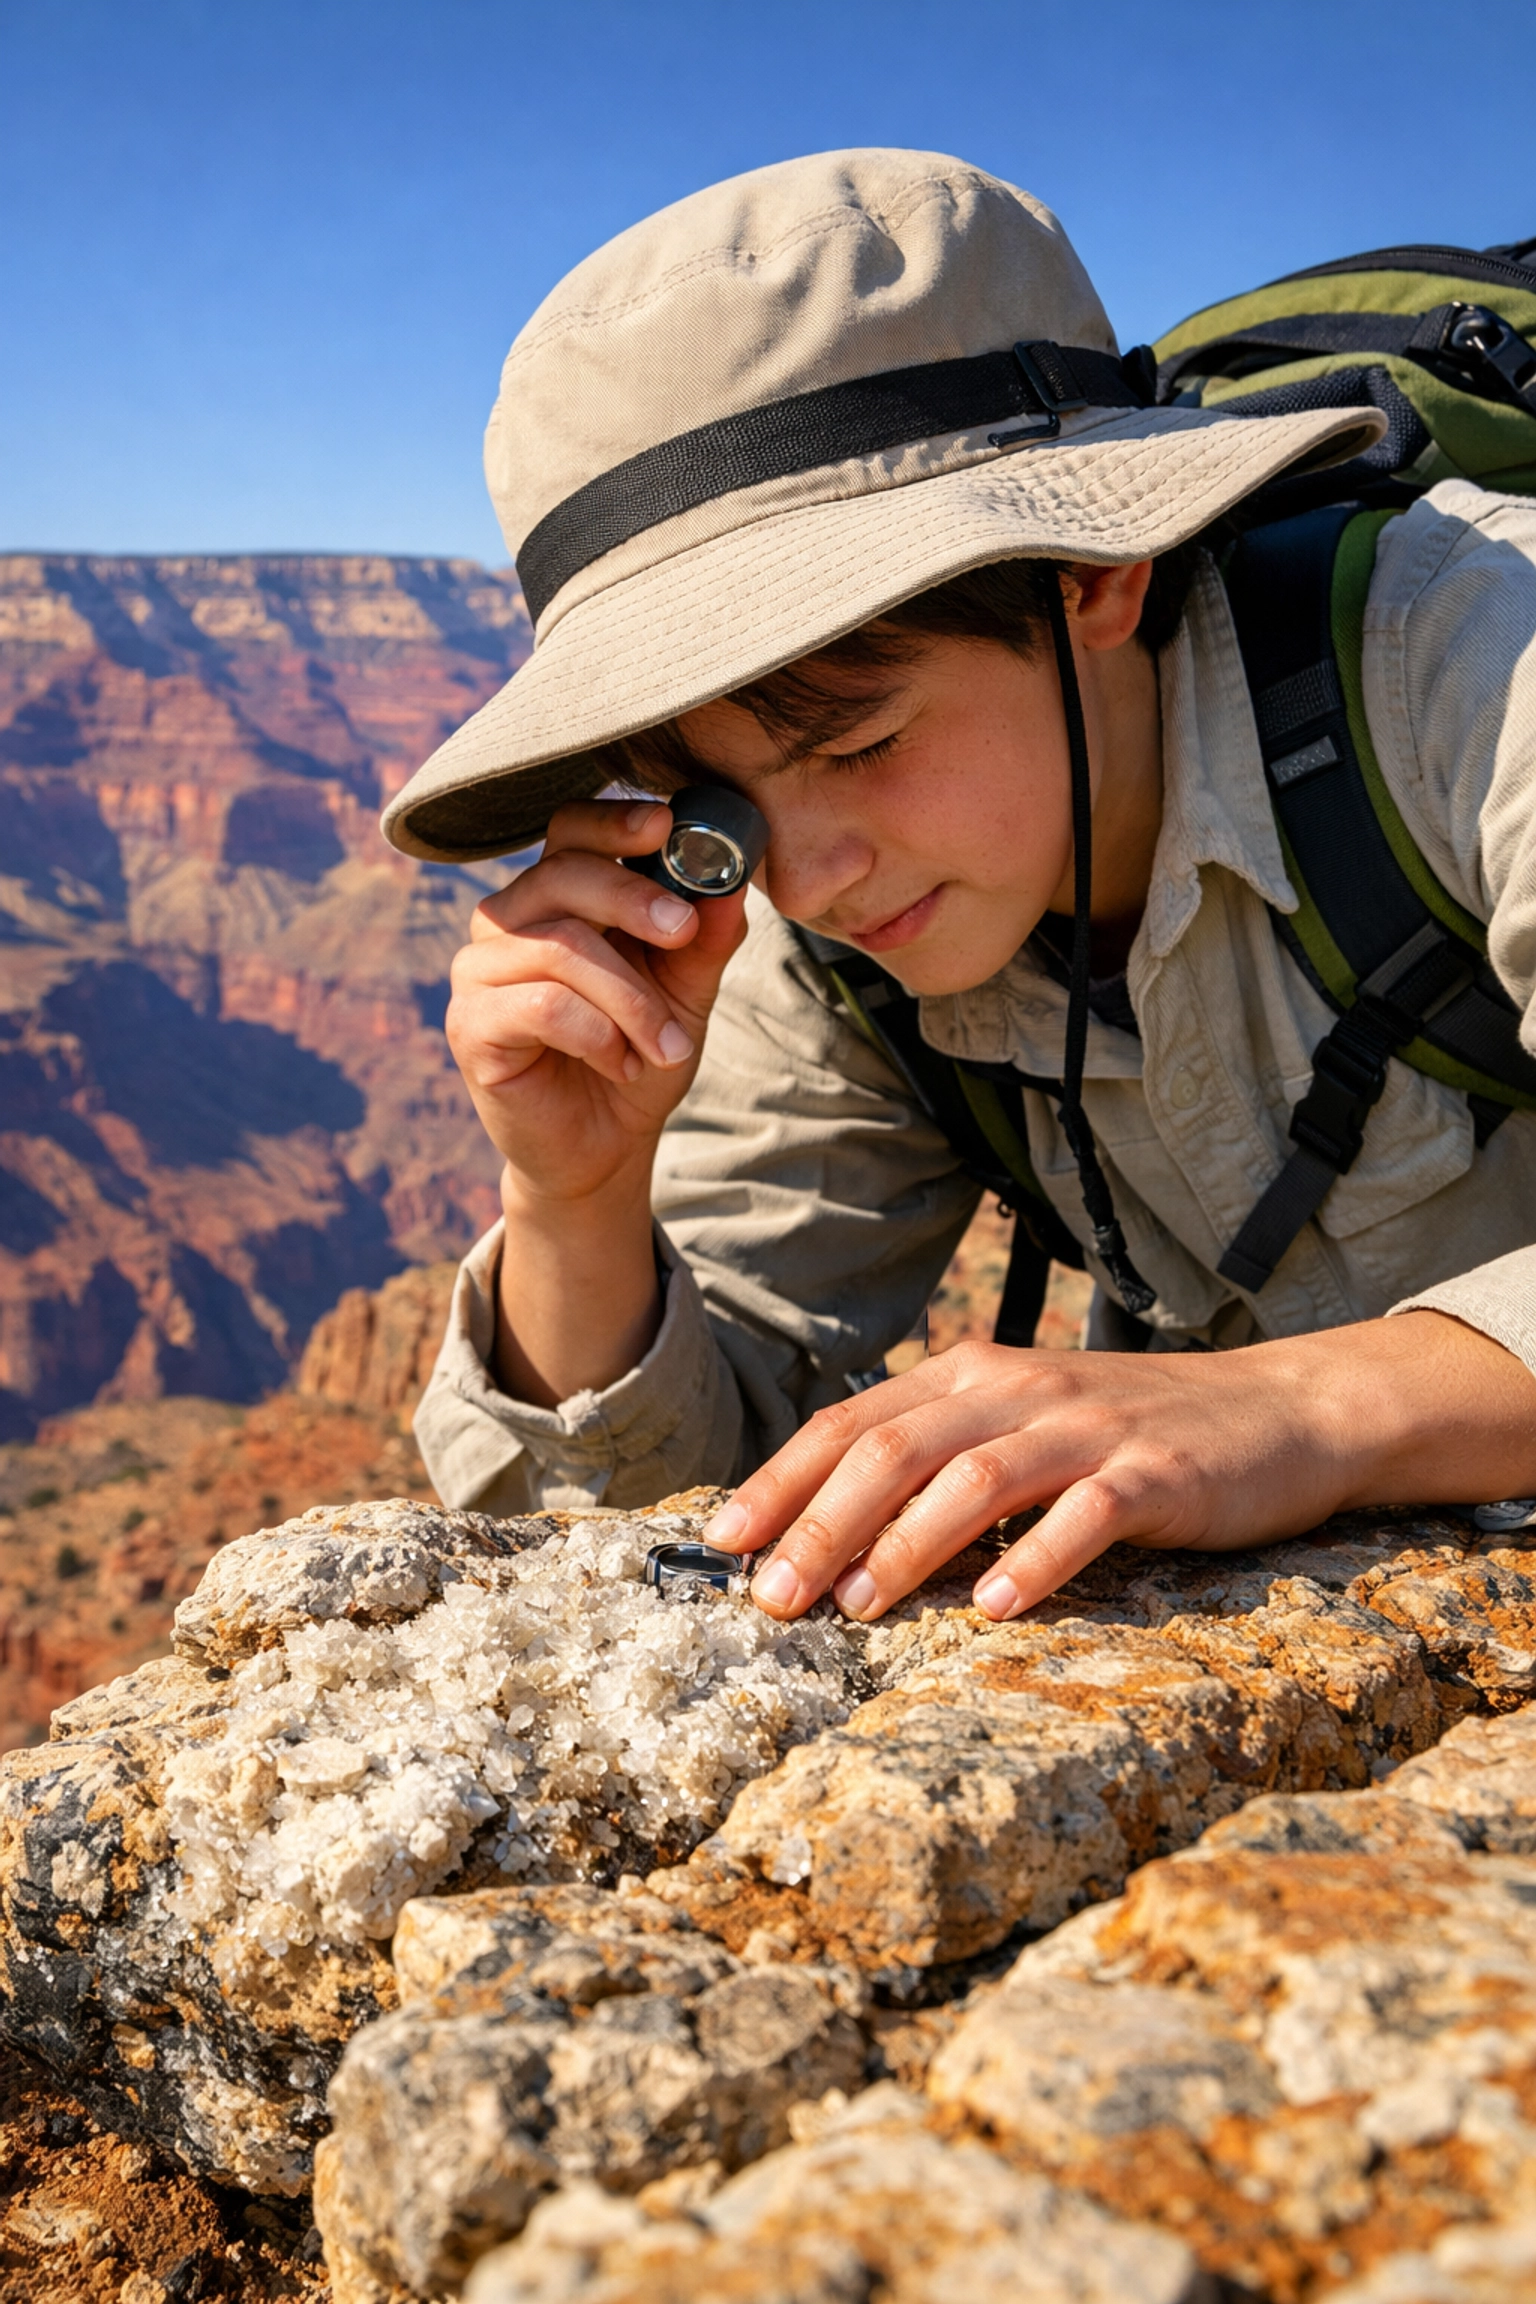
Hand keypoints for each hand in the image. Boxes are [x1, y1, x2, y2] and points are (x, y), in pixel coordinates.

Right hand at [446, 799, 748, 1204]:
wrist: (604, 1146)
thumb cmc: (637, 1056)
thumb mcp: (685, 993)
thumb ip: (703, 940)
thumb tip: (729, 886)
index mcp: (555, 897)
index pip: (569, 831)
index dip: (613, 821)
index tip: (666, 825)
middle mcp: (506, 923)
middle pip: (561, 875)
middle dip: (634, 899)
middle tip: (684, 932)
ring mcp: (478, 972)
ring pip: (559, 947)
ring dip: (629, 998)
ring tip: (665, 1045)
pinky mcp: (469, 1025)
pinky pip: (541, 1005)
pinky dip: (597, 1035)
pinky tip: (620, 1065)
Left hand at [701, 1313, 1535, 1622]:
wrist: (1279, 1409)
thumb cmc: (1129, 1434)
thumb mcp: (1022, 1426)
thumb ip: (939, 1461)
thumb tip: (832, 1534)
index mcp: (971, 1374)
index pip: (854, 1422)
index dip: (781, 1479)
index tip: (721, 1540)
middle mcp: (1018, 1389)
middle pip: (894, 1451)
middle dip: (820, 1524)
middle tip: (771, 1599)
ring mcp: (1087, 1430)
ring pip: (974, 1478)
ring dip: (906, 1545)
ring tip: (856, 1607)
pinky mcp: (1154, 1475)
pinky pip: (1083, 1516)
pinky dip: (1034, 1562)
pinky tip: (995, 1611)